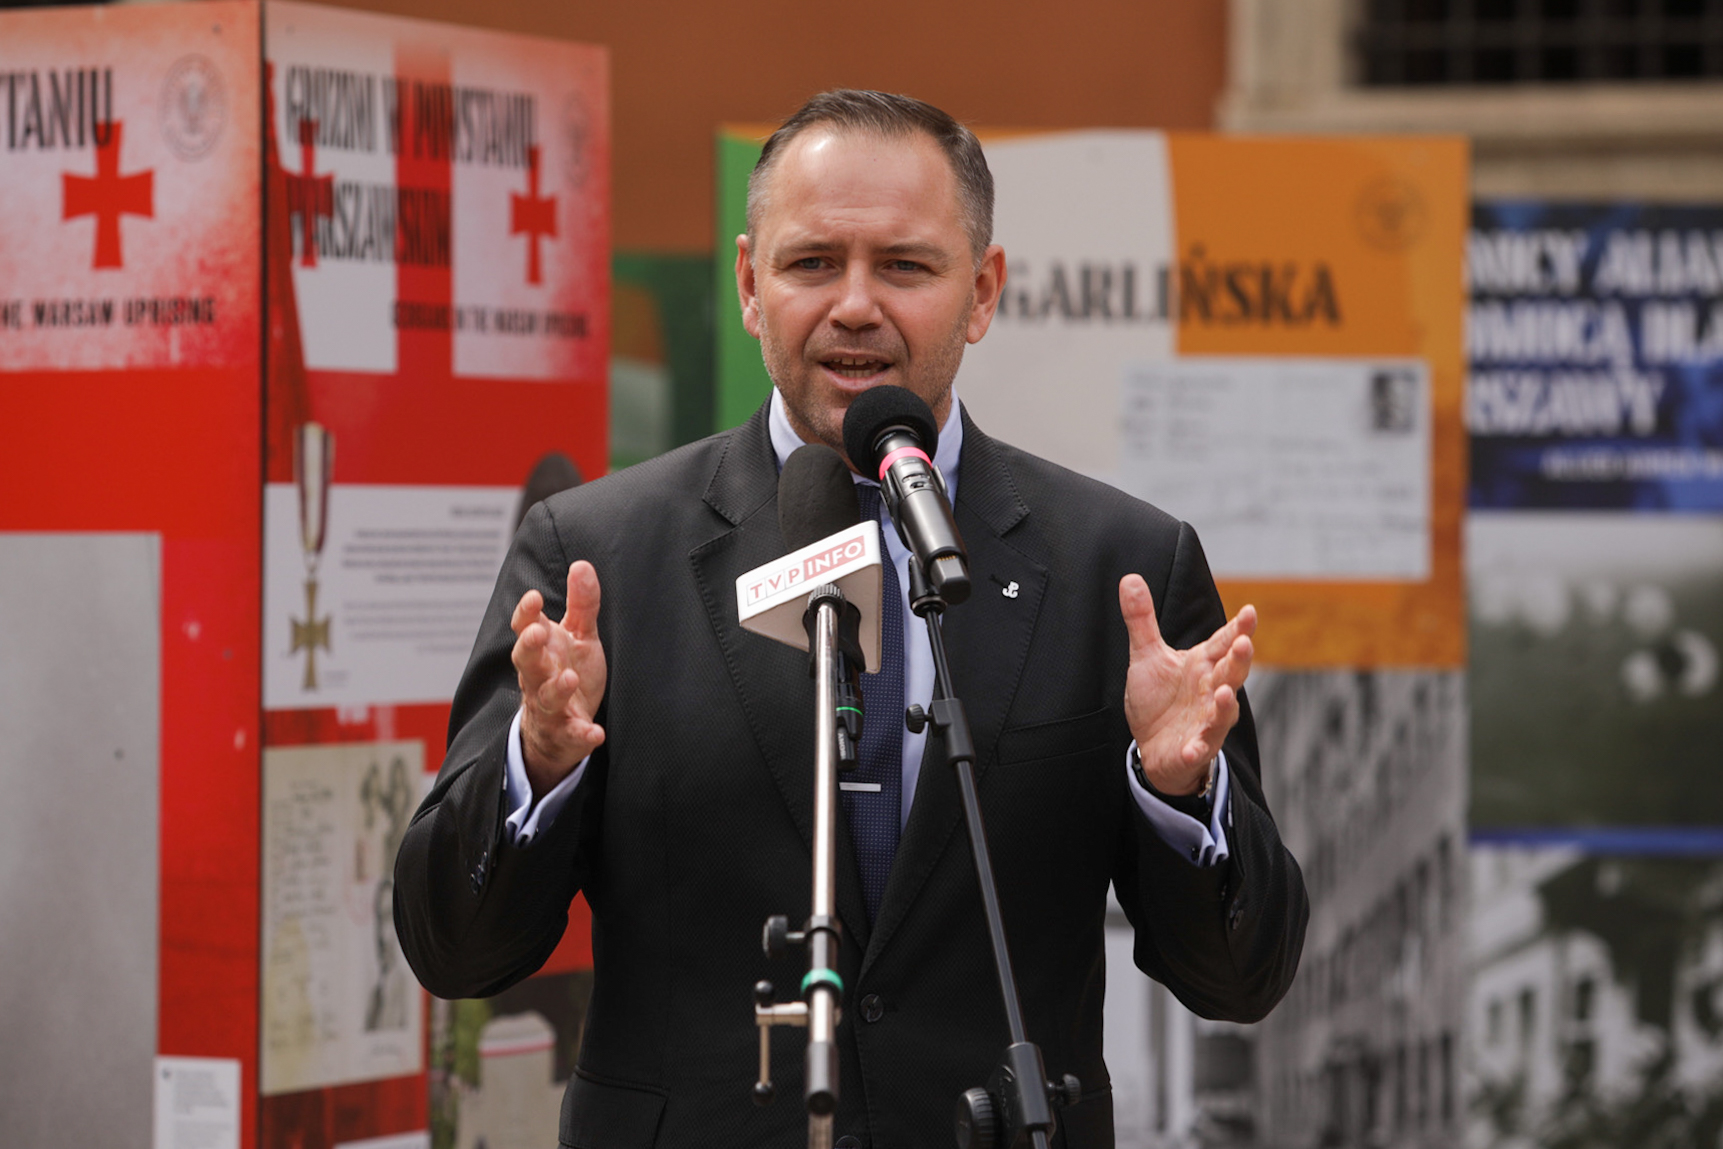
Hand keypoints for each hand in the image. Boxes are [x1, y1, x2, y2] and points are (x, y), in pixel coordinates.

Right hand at [511, 560, 607, 797]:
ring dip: (555, 688)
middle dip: (528, 647)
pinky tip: (595, 733)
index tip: (533, 598)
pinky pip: (571, 734)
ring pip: (544, 697)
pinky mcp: (565, 733)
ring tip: (569, 678)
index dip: (526, 613)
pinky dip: (582, 735)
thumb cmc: (568, 671)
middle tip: (536, 633)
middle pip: (526, 662)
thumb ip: (582, 604)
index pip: (525, 628)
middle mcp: (538, 676)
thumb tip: (582, 565)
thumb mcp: (579, 636)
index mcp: (541, 649)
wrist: (559, 730)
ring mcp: (549, 706)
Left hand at [1119, 574, 1254, 795]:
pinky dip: (1198, 748)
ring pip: (1222, 712)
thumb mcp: (1147, 656)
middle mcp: (1212, 690)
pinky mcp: (1196, 747)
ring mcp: (1207, 720)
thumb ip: (1141, 620)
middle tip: (1244, 643)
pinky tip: (1193, 749)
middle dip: (1239, 659)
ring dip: (1225, 704)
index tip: (1249, 612)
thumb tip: (1129, 578)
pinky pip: (1200, 748)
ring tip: (1226, 692)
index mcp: (1204, 664)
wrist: (1153, 746)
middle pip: (1231, 673)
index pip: (1224, 642)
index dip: (1237, 628)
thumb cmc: (1158, 699)